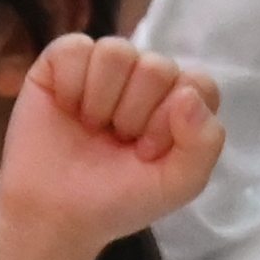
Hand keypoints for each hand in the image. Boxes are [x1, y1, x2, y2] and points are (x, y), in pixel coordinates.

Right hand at [0, 37, 224, 250]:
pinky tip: (67, 108)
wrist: (54, 212)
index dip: (172, 120)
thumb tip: (188, 94)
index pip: (198, 84)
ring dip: (102, 100)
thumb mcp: (177, 184)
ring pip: (117, 51)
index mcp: (180, 102)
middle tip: (116, 141)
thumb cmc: (119, 198)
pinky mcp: (63, 60)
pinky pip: (76, 47)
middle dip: (134, 114)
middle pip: (157, 67)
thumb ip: (204, 143)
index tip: (147, 151)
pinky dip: (70, 84)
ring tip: (92, 127)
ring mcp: (105, 66)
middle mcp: (146, 77)